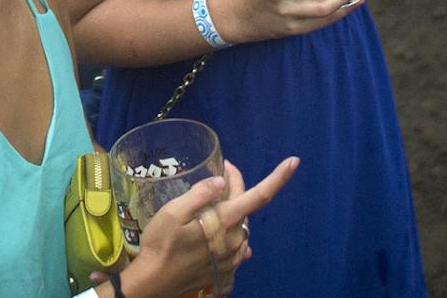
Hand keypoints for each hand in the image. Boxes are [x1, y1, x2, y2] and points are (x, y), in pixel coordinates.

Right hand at [121, 155, 298, 297]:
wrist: (152, 285)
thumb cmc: (159, 246)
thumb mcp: (172, 213)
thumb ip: (199, 195)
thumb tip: (222, 182)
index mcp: (225, 223)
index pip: (259, 197)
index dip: (278, 178)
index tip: (294, 161)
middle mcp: (235, 241)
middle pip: (245, 207)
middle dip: (235, 187)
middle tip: (217, 173)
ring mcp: (231, 258)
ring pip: (240, 226)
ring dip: (231, 211)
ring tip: (210, 204)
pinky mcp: (225, 271)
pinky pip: (235, 246)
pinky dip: (230, 233)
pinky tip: (215, 232)